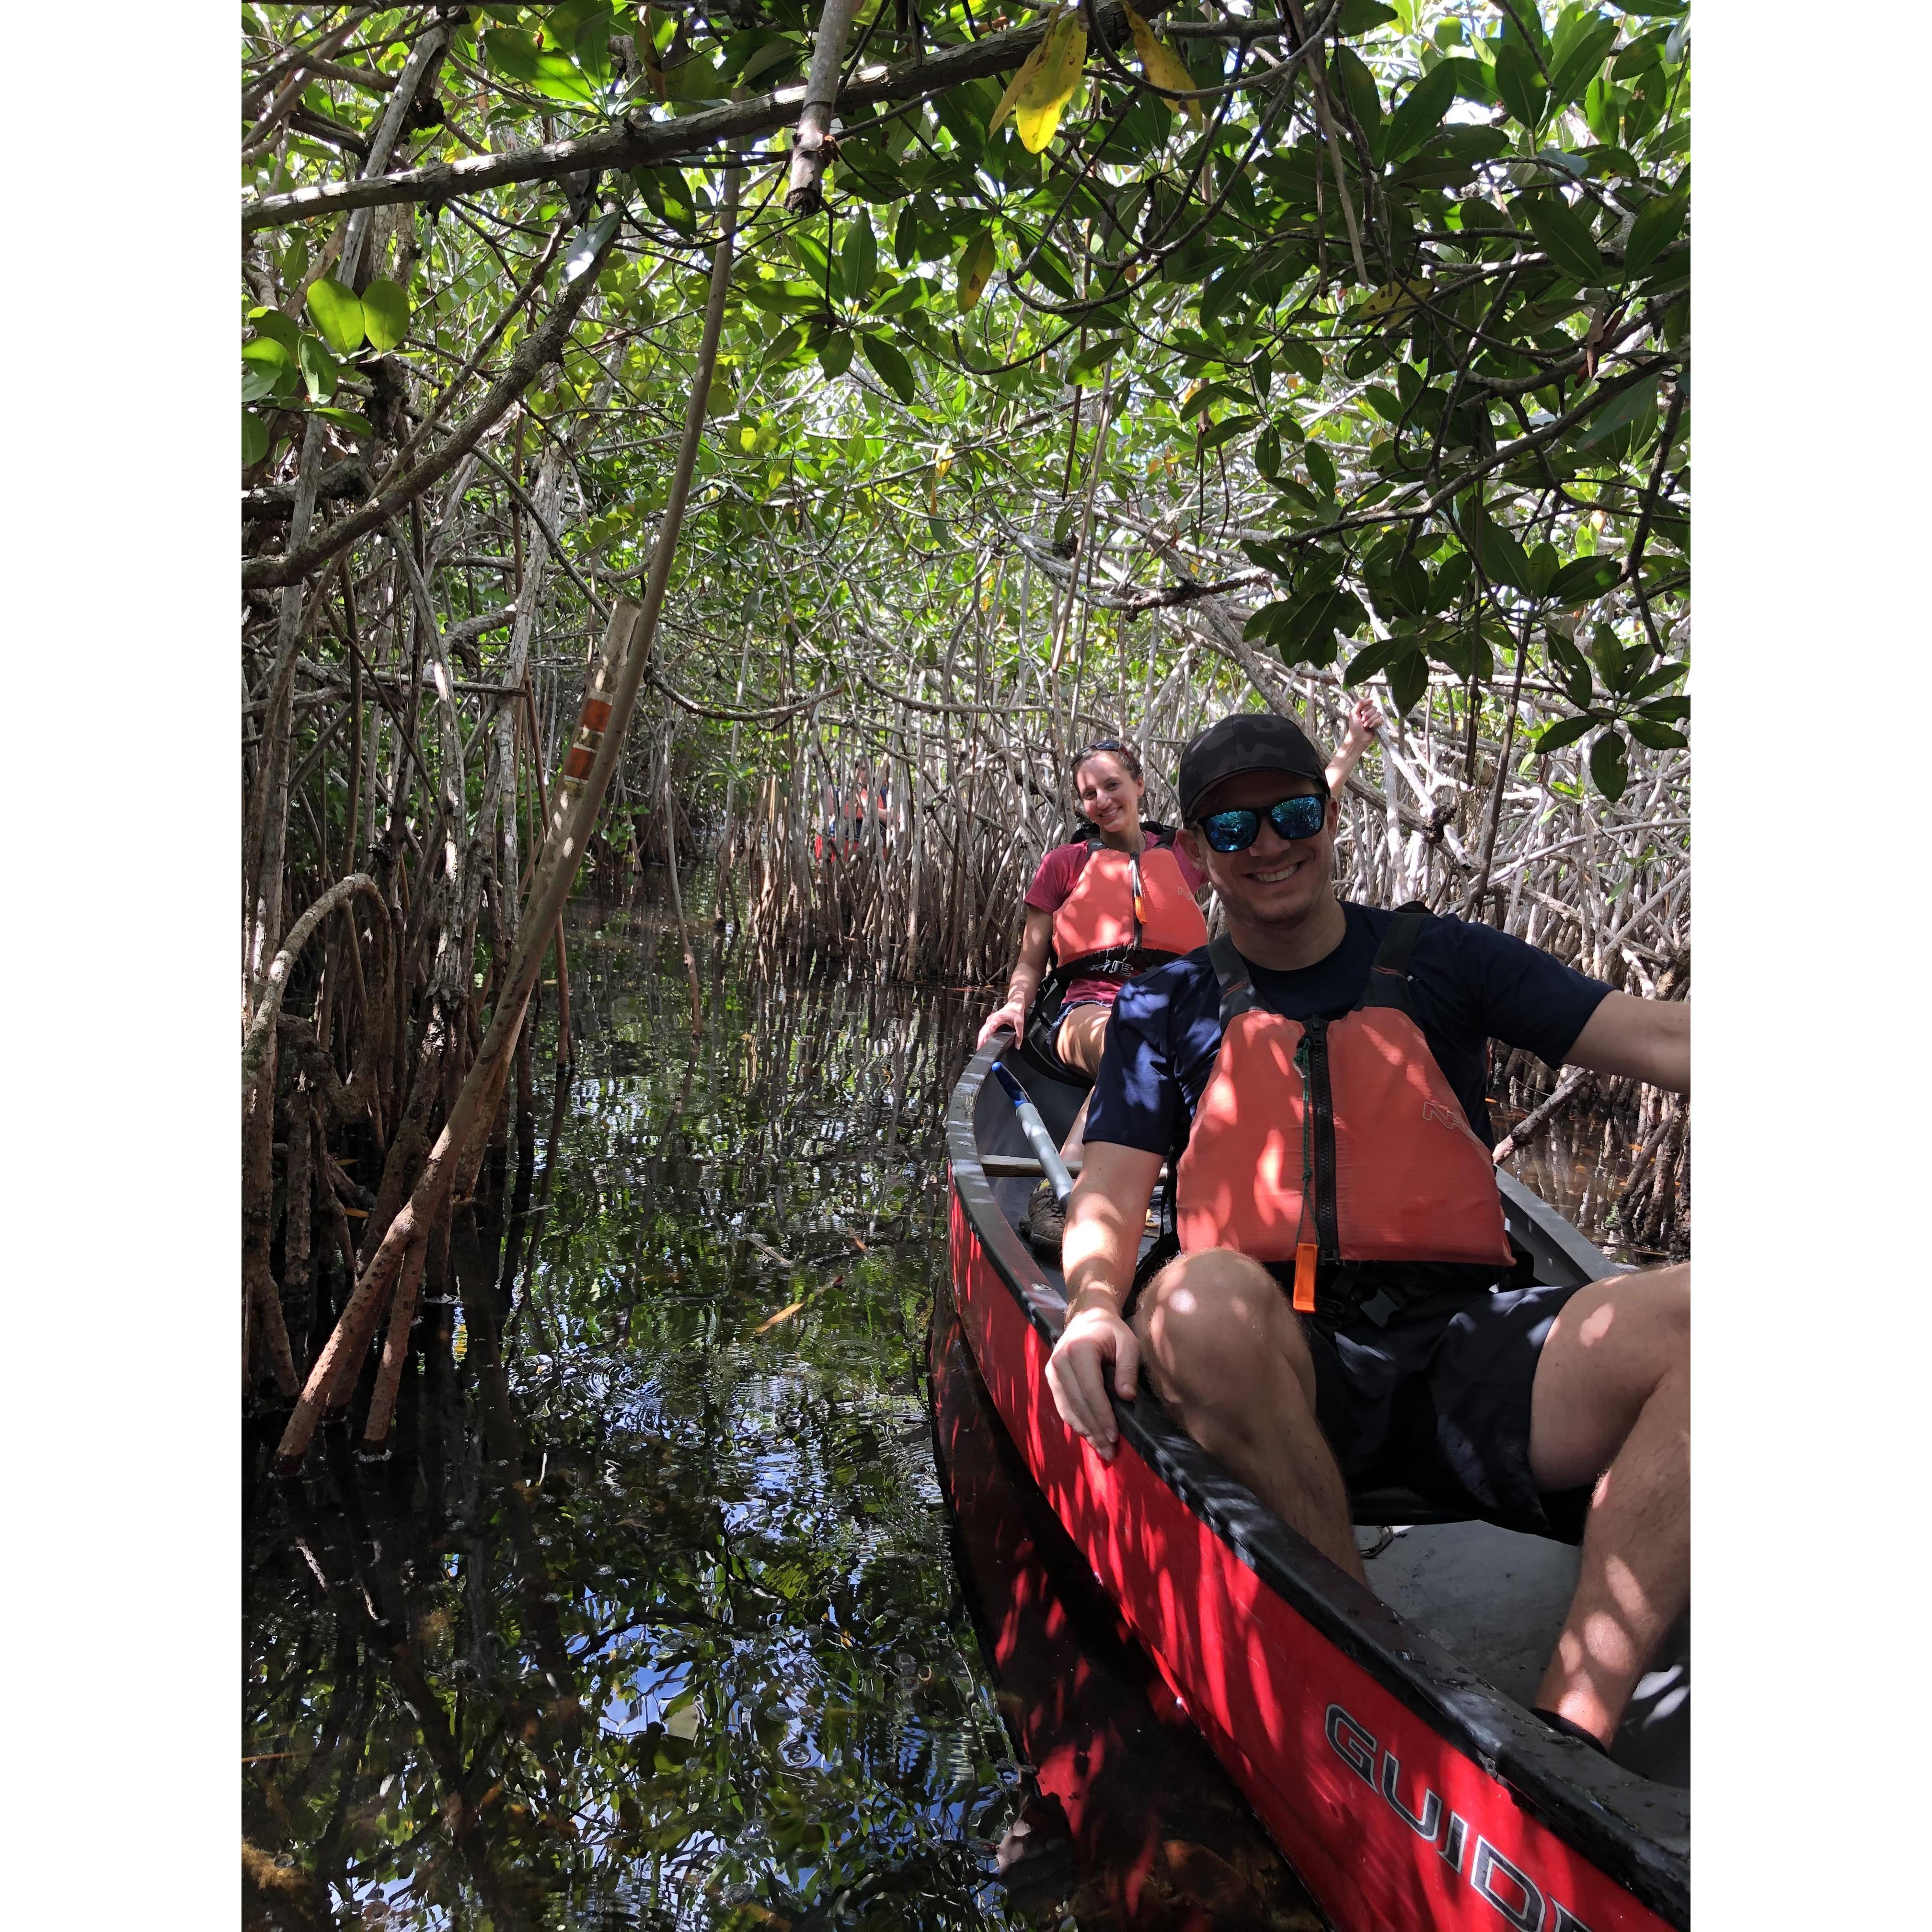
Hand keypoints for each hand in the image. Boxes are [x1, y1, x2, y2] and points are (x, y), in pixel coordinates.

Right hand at [976, 999, 1026, 1048]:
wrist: (1014, 1004)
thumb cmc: (1015, 1011)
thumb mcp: (1019, 1023)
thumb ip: (1019, 1035)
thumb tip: (1017, 1045)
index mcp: (997, 1018)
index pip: (990, 1027)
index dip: (986, 1035)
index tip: (984, 1041)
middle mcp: (992, 1019)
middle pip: (983, 1030)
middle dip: (980, 1040)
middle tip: (979, 1048)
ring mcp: (989, 1020)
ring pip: (982, 1030)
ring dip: (980, 1038)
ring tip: (979, 1047)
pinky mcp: (990, 1022)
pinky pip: (984, 1029)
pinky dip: (982, 1036)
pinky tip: (982, 1041)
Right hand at [1045, 1295, 1140, 1459]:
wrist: (1087, 1317)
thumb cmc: (1111, 1331)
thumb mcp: (1128, 1342)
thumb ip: (1128, 1367)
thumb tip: (1126, 1397)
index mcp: (1078, 1350)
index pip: (1090, 1390)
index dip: (1102, 1415)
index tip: (1115, 1436)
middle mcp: (1059, 1361)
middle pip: (1077, 1403)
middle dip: (1094, 1430)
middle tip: (1109, 1451)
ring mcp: (1052, 1370)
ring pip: (1067, 1408)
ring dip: (1084, 1431)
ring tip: (1101, 1449)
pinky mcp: (1050, 1378)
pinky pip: (1062, 1405)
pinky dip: (1075, 1422)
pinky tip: (1089, 1435)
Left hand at [1347, 696, 1385, 740]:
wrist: (1358, 739)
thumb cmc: (1354, 727)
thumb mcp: (1353, 713)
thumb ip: (1360, 703)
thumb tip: (1371, 699)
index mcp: (1363, 709)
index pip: (1369, 703)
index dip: (1366, 708)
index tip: (1361, 713)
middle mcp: (1369, 713)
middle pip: (1374, 708)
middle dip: (1368, 715)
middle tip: (1362, 721)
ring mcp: (1374, 719)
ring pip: (1378, 713)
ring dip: (1370, 720)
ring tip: (1365, 725)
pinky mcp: (1379, 724)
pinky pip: (1381, 719)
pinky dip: (1375, 723)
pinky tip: (1371, 727)